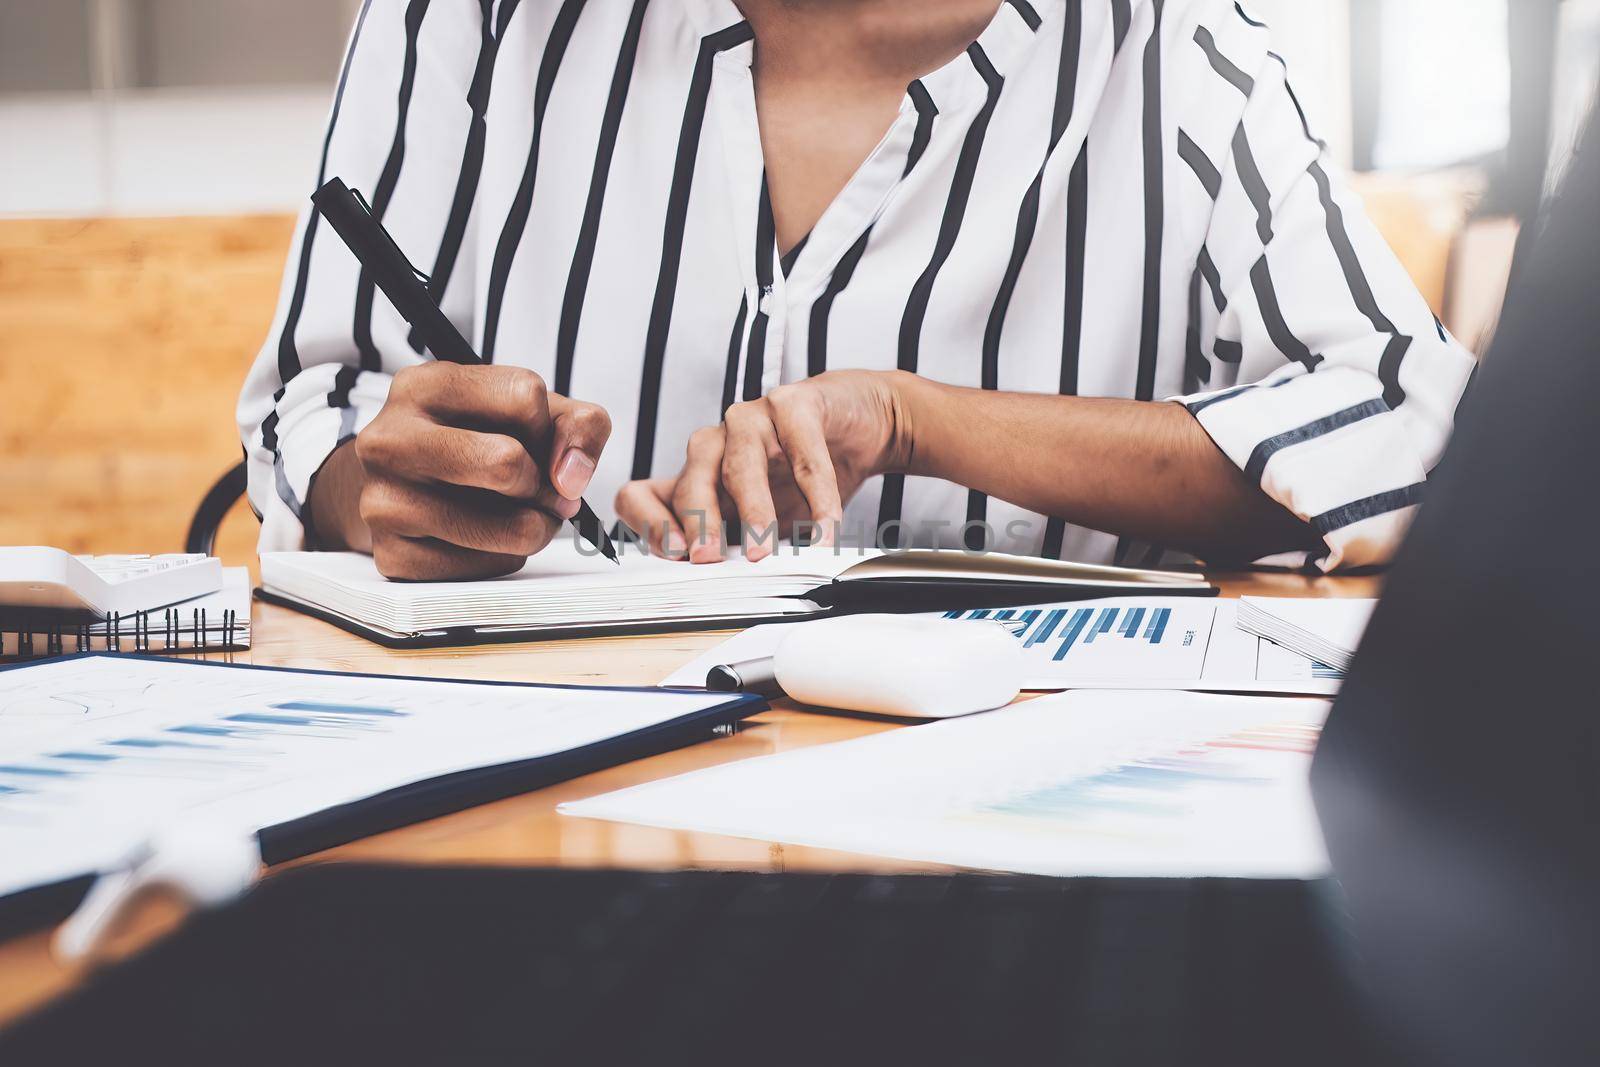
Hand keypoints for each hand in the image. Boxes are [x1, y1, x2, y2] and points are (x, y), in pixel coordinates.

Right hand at [345, 363, 610, 579]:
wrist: (399, 487)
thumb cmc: (473, 441)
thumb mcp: (526, 412)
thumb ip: (577, 425)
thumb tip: (572, 479)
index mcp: (423, 386)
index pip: (524, 395)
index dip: (549, 428)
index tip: (540, 445)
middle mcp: (390, 439)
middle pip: (508, 462)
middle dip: (544, 486)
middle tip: (541, 491)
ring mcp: (383, 500)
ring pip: (509, 529)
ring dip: (535, 529)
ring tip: (521, 516)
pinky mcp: (392, 555)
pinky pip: (486, 569)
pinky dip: (503, 558)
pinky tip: (484, 539)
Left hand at [615, 370, 912, 562]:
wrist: (859, 423)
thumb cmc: (802, 472)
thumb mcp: (761, 520)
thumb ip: (739, 545)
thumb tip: (724, 592)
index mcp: (696, 478)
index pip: (640, 495)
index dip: (648, 524)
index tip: (671, 555)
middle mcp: (714, 446)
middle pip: (690, 481)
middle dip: (699, 523)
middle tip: (710, 559)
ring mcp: (752, 420)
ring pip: (740, 464)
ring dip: (753, 512)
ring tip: (765, 549)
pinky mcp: (795, 405)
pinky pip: (802, 454)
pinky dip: (817, 496)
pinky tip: (825, 525)